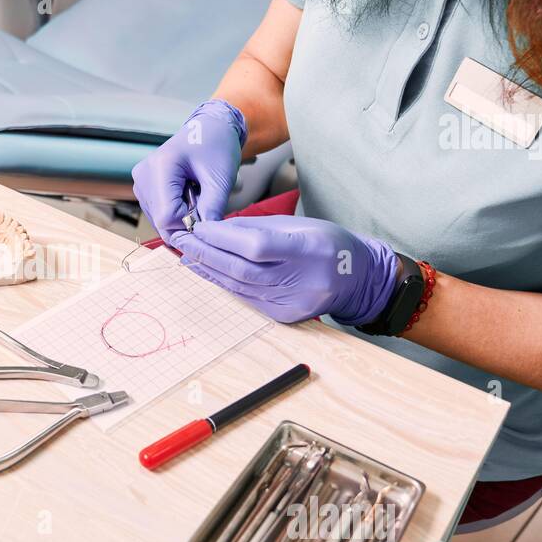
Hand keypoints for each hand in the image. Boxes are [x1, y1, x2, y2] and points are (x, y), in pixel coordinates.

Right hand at [132, 99, 244, 244]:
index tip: (209, 218)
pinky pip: (159, 215)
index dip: (190, 225)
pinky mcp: (144, 189)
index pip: (167, 217)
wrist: (209, 129)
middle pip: (161, 221)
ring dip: (182, 218)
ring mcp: (140, 183)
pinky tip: (189, 196)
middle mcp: (143, 177)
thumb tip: (207, 237)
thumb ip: (213, 209)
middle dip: (187, 223)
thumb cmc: (216, 146)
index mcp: (159, 167)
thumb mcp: (220, 178)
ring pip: (160, 222)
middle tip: (207, 206)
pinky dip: (177, 213)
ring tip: (198, 196)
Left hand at [175, 215, 399, 324]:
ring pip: (241, 286)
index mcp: (310, 250)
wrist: (356, 278)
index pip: (257, 246)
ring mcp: (294, 302)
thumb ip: (259, 228)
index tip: (200, 227)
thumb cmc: (329, 244)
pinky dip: (225, 284)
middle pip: (243, 269)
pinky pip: (247, 298)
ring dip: (210, 271)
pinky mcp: (285, 316)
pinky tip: (209, 273)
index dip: (223, 238)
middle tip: (184, 241)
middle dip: (208, 254)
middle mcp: (303, 280)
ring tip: (188, 256)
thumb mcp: (300, 225)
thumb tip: (217, 228)